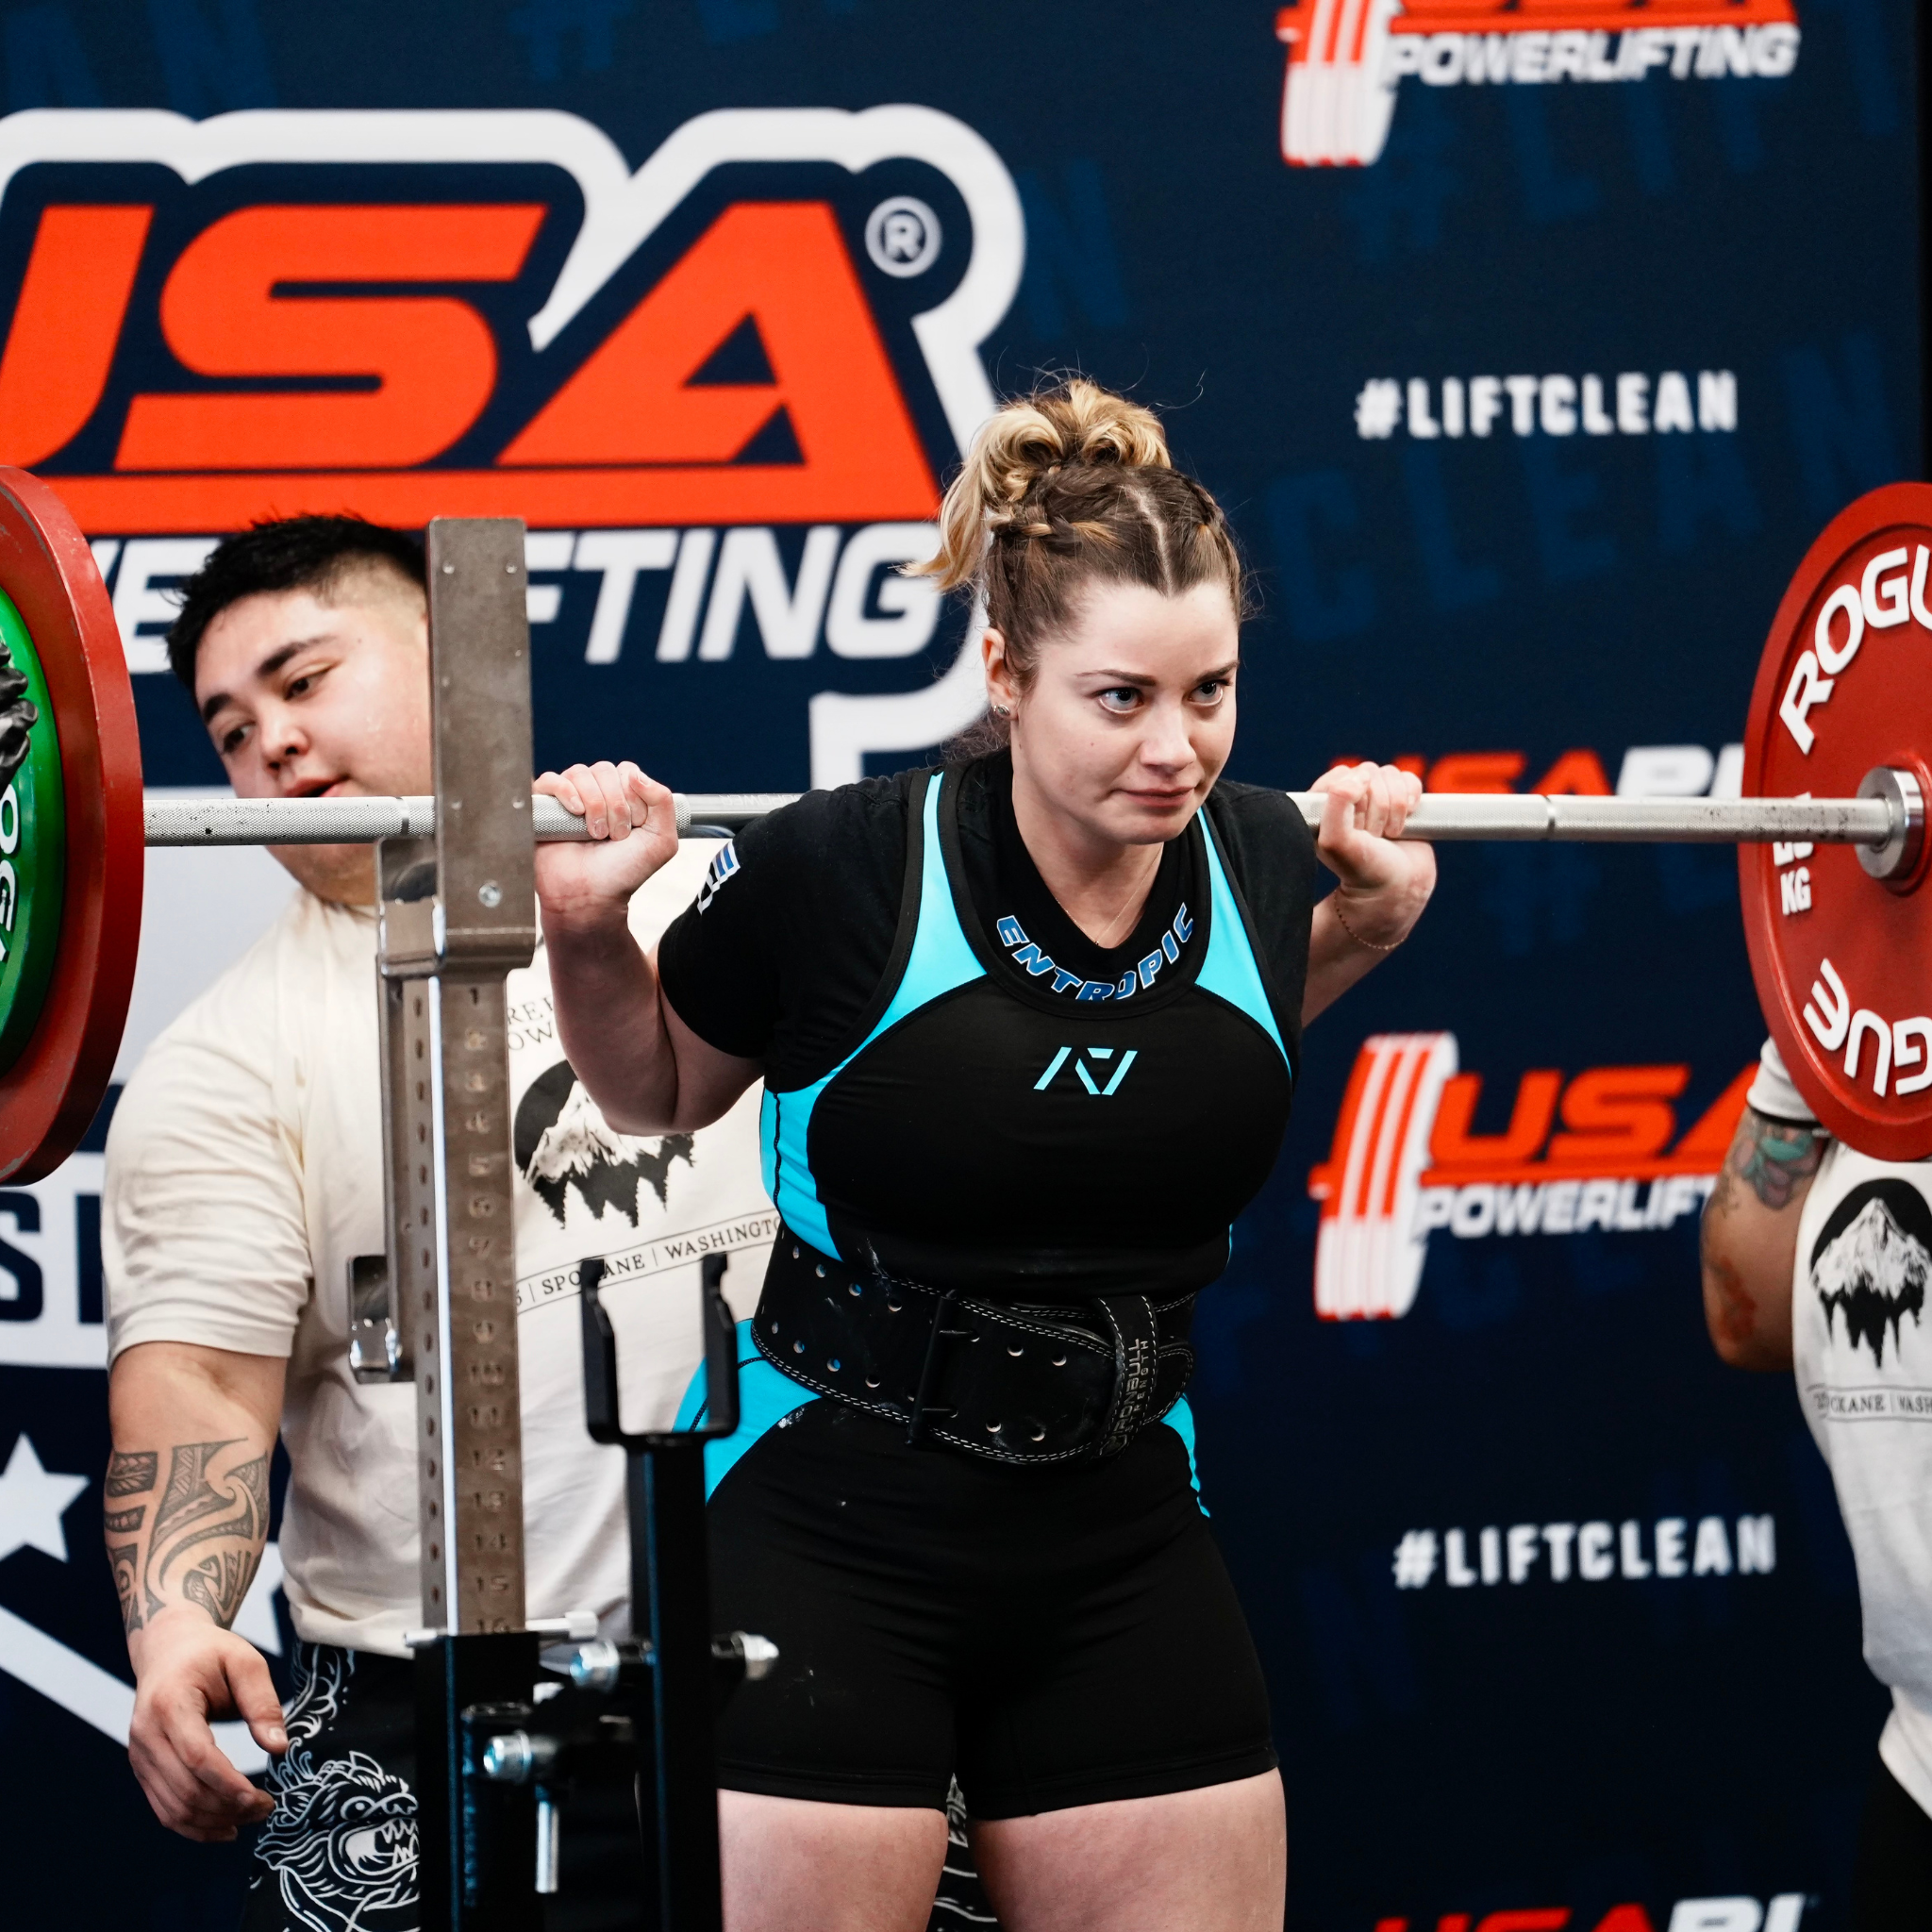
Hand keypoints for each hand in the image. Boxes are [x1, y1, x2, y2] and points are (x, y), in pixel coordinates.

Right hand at [127, 1609, 285, 1840]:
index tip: (261, 1798)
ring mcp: (139, 1755)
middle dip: (228, 1807)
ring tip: (252, 1818)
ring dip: (212, 1822)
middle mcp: (146, 1734)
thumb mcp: (245, 1661)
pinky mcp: (143, 1768)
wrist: (168, 1648)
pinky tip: (224, 1828)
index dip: (227, 1784)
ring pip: (172, 1808)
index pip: (196, 1756)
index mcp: (169, 1704)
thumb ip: (263, 1703)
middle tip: (267, 1808)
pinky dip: (193, 1825)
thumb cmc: (211, 1653)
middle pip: (185, 1789)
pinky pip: (164, 1809)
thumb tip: (280, 1748)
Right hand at [534, 761, 679, 936]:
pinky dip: (566, 792)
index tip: (634, 828)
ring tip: (595, 834)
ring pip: (580, 773)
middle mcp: (596, 793)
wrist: (590, 896)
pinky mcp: (544, 806)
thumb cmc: (622, 872)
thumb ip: (663, 801)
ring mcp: (569, 797)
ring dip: (595, 804)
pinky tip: (576, 812)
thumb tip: (635, 773)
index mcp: (623, 796)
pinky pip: (550, 779)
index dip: (634, 797)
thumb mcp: (661, 840)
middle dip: (616, 804)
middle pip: (605, 770)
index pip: (628, 772)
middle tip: (615, 836)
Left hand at [1309, 761, 1435, 946]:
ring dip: (1396, 807)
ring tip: (1388, 834)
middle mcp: (1349, 800)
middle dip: (1377, 807)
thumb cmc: (1363, 871)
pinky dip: (1413, 799)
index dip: (1353, 799)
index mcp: (1324, 806)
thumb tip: (1360, 775)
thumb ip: (1337, 801)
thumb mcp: (1335, 840)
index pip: (1341, 776)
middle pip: (1369, 773)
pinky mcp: (1402, 800)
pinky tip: (1405, 822)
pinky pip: (1410, 779)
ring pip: (1390, 775)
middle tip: (1373, 836)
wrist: (1399, 890)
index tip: (1355, 827)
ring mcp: (1376, 799)